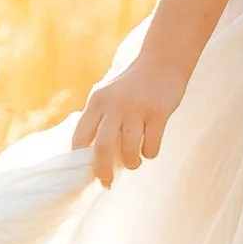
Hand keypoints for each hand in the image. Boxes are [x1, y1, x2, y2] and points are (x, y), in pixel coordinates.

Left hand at [72, 49, 187, 183]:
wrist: (162, 62)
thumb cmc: (132, 86)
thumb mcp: (108, 95)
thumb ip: (99, 119)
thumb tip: (92, 157)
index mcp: (97, 101)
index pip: (80, 136)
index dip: (80, 159)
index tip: (86, 173)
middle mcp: (114, 105)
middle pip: (102, 147)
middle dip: (103, 170)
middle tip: (107, 182)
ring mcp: (137, 108)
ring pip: (129, 150)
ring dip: (131, 163)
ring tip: (133, 162)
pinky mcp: (159, 113)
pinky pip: (151, 146)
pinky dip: (149, 154)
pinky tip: (149, 148)